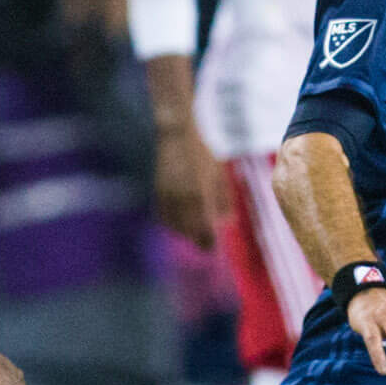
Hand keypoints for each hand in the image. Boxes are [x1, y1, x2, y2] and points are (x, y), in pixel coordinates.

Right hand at [152, 124, 228, 248]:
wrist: (176, 136)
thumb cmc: (202, 154)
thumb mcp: (218, 174)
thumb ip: (223, 199)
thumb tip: (227, 220)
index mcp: (199, 194)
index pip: (204, 227)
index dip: (208, 241)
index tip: (213, 248)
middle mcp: (182, 198)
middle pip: (189, 229)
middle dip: (198, 240)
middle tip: (206, 247)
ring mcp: (168, 196)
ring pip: (175, 224)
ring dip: (185, 233)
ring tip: (194, 236)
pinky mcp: (158, 192)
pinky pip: (164, 215)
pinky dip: (171, 223)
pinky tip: (178, 225)